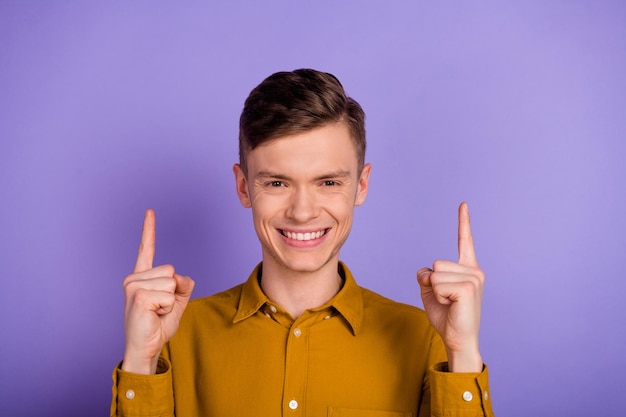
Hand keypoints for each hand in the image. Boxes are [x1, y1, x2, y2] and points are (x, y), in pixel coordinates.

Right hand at [121, 209, 194, 373]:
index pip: (146, 250)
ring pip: (171, 283)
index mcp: (142, 277)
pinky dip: (168, 309)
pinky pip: (169, 296)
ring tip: (156, 313)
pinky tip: (154, 316)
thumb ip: (183, 286)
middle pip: (171, 271)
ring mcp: (133, 286)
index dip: (148, 230)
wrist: (145, 349)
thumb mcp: (177, 302)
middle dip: (174, 292)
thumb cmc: (158, 325)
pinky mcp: (138, 296)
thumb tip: (181, 277)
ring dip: (171, 302)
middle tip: (159, 309)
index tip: (150, 211)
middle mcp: (134, 278)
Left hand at [417, 202, 484, 372]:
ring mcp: (474, 278)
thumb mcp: (431, 291)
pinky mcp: (468, 287)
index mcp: (467, 269)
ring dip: (436, 292)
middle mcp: (474, 270)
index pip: (464, 241)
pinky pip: (437, 284)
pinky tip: (452, 306)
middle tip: (447, 301)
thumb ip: (427, 275)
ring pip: (435, 274)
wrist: (457, 339)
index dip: (463, 222)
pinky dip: (439, 297)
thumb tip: (428, 271)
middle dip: (433, 284)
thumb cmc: (446, 316)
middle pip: (435, 264)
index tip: (463, 204)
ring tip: (450, 304)